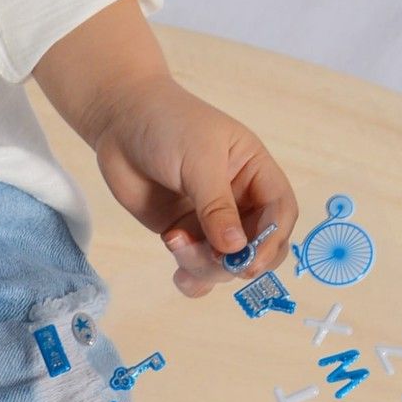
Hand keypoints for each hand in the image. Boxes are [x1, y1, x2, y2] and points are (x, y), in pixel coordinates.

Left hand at [91, 74, 298, 298]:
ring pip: (225, 264)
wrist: (120, 122)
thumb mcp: (198, 160)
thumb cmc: (167, 125)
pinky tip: (177, 275)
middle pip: (258, 247)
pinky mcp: (184, 235)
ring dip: (205, 266)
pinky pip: (198, 270)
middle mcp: (239, 201)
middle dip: (238, 262)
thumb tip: (235, 248)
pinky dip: (192, 280)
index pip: (281, 212)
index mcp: (255, 173)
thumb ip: (216, 206)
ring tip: (174, 240)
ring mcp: (211, 222)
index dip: (273, 240)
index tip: (251, 261)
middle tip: (214, 260)